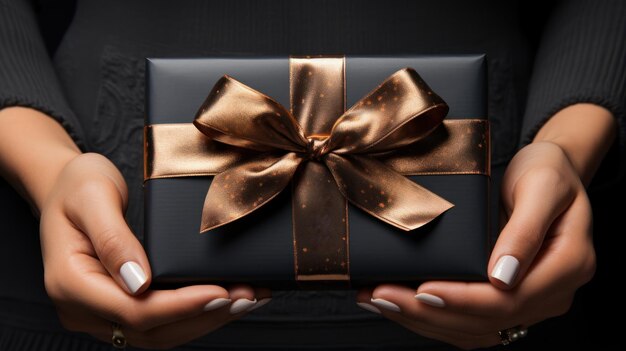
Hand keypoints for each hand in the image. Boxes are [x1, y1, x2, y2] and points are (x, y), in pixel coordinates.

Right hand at [40, 153, 270, 348]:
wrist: (64, 188)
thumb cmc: (76, 186)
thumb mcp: (91, 196)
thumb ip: (113, 238)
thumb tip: (140, 282)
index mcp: (70, 283)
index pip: (133, 310)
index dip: (181, 306)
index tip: (220, 292)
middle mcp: (81, 309)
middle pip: (151, 331)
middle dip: (204, 316)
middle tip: (247, 297)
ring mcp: (99, 313)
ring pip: (159, 334)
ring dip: (205, 320)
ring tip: (246, 300)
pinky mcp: (117, 309)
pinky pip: (158, 323)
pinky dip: (193, 314)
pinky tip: (224, 299)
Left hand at [356, 141, 595, 348]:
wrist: (553, 173)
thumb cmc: (550, 172)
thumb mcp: (543, 185)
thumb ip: (525, 230)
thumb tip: (501, 277)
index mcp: (567, 266)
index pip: (508, 300)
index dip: (462, 299)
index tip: (423, 291)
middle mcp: (551, 293)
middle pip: (486, 321)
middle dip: (428, 313)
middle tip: (383, 297)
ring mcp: (531, 301)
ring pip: (474, 329)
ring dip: (424, 321)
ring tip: (381, 302)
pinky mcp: (510, 299)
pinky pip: (471, 321)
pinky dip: (434, 317)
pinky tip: (402, 305)